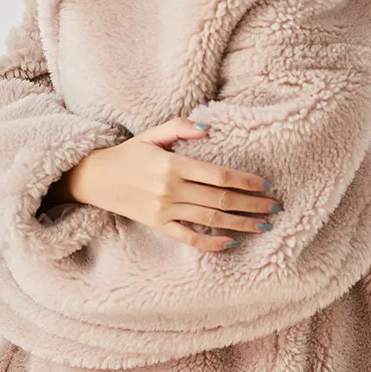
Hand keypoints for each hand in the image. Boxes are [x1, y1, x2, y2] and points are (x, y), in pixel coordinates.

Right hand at [64, 118, 281, 250]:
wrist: (95, 178)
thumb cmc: (127, 153)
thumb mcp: (151, 134)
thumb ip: (179, 127)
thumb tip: (208, 129)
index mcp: (173, 165)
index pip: (218, 175)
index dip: (245, 181)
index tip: (265, 184)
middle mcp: (171, 190)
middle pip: (221, 199)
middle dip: (252, 204)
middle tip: (276, 207)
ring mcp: (165, 210)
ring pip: (211, 219)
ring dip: (241, 223)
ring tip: (264, 224)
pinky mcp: (158, 225)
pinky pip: (189, 238)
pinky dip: (210, 243)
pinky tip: (230, 243)